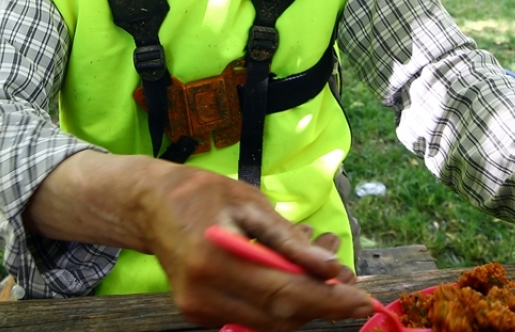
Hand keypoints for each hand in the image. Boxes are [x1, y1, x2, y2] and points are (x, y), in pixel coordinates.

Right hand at [138, 162, 370, 331]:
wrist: (149, 205)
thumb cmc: (202, 194)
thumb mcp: (250, 203)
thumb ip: (289, 239)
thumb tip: (330, 268)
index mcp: (216, 259)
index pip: (285, 293)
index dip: (329, 300)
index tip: (364, 300)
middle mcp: (204, 293)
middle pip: (280, 315)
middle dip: (322, 300)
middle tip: (345, 272)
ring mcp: (197, 308)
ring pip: (269, 322)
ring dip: (304, 299)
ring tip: (319, 259)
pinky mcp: (197, 313)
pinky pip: (252, 316)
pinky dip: (280, 300)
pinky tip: (290, 268)